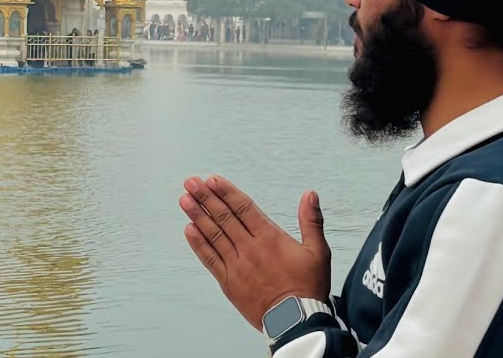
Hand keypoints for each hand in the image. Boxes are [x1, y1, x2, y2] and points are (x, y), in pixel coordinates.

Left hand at [179, 175, 330, 329]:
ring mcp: (237, 265)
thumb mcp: (318, 252)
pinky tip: (189, 230)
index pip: (243, 208)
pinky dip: (198, 244)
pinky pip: (210, 259)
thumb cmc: (308, 287)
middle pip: (224, 217)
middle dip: (206, 198)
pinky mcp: (229, 282)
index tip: (212, 180)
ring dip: (197, 216)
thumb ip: (311, 221)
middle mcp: (250, 248)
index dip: (226, 192)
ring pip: (213, 235)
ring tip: (184, 200)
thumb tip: (310, 195)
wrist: (296, 322)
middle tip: (191, 183)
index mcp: (270, 238)